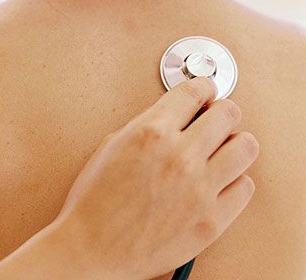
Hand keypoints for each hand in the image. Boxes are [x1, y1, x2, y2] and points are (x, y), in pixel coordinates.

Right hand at [53, 77, 258, 279]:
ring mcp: (199, 189)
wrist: (91, 250)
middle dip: (222, 110)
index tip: (207, 90)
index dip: (204, 86)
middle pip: (227, 113)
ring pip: (245, 147)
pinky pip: (245, 187)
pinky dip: (236, 180)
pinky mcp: (211, 220)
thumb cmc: (95, 200)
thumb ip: (149, 125)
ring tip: (224, 147)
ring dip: (235, 142)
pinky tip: (221, 180)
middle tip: (218, 116)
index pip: (194, 92)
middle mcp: (179, 156)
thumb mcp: (112, 145)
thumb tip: (176, 116)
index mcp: (151, 132)